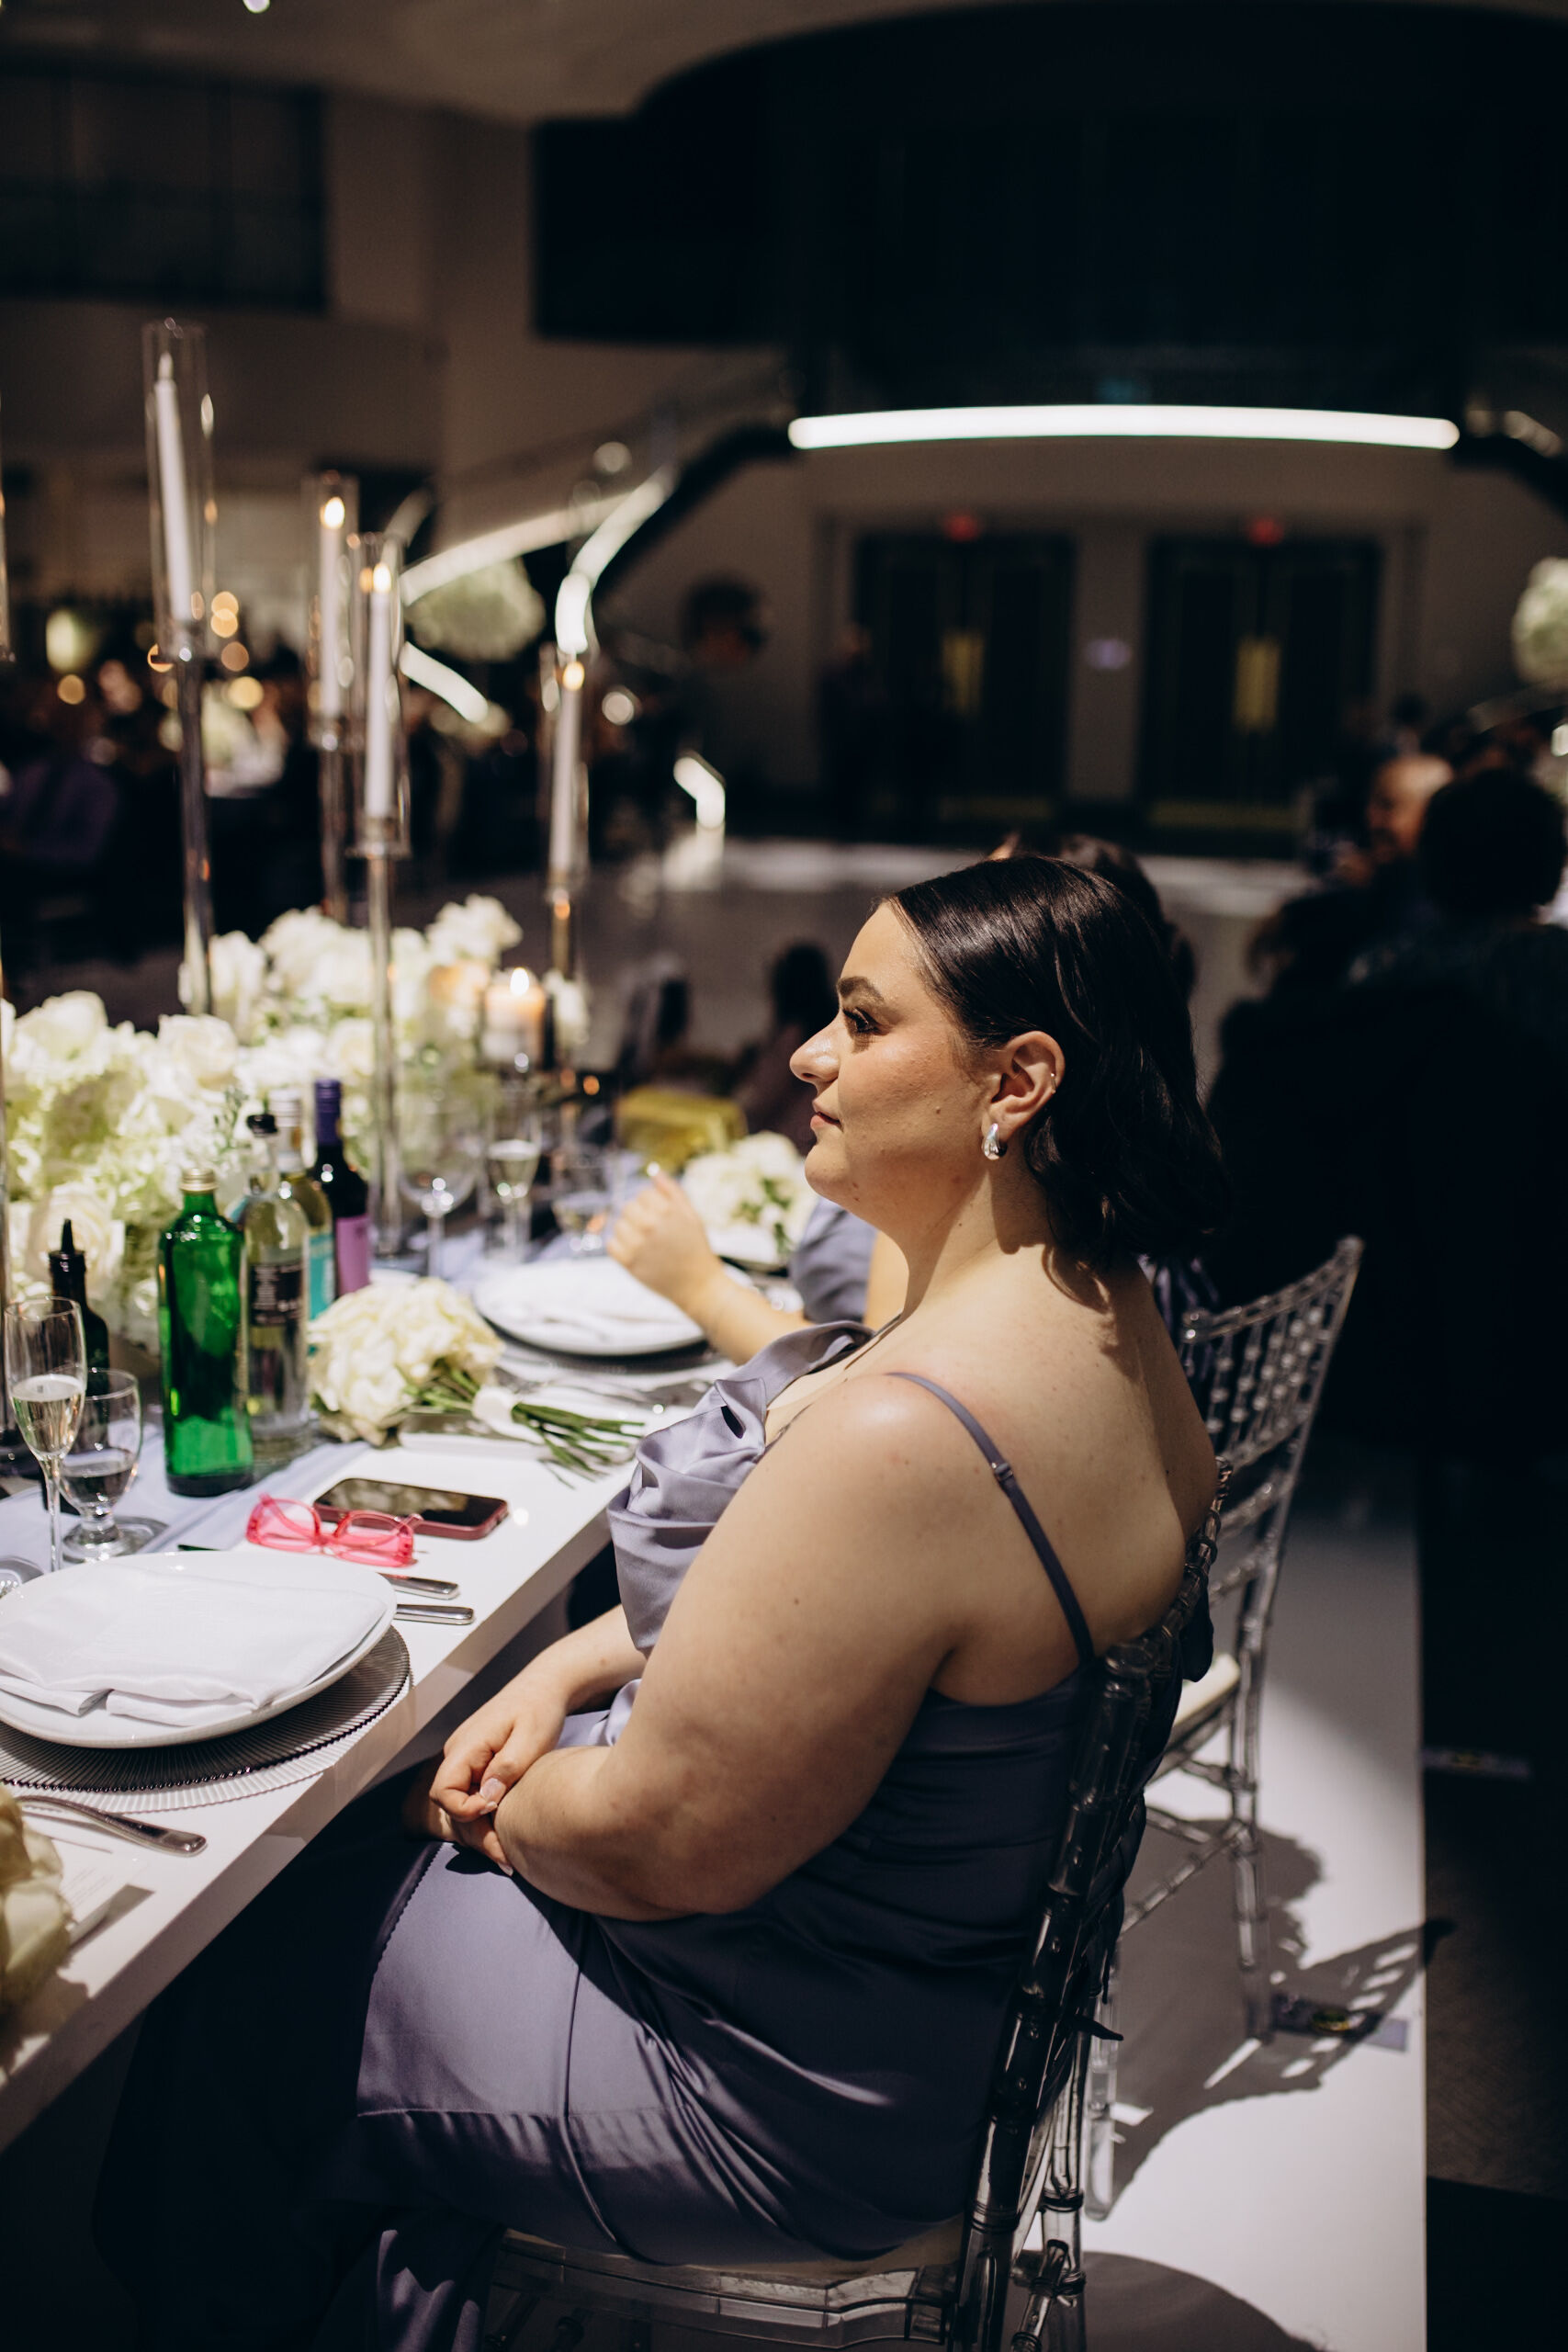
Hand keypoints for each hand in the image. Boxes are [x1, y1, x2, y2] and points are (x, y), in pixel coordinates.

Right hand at [418, 1670, 572, 1870]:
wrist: (546, 1687)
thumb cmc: (540, 1708)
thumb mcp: (531, 1739)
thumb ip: (506, 1768)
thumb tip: (487, 1798)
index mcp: (466, 1745)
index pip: (444, 1790)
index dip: (463, 1809)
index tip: (493, 1810)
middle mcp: (460, 1754)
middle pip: (452, 1805)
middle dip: (477, 1834)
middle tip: (506, 1859)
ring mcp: (468, 1761)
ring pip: (462, 1806)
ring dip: (482, 1832)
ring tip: (508, 1857)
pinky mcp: (480, 1766)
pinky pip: (473, 1798)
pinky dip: (487, 1819)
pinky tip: (506, 1838)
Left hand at [607, 1172, 721, 1316]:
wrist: (698, 1285)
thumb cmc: (695, 1248)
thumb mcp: (691, 1215)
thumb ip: (672, 1191)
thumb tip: (653, 1171)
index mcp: (666, 1210)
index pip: (642, 1194)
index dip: (652, 1205)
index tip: (662, 1219)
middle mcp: (650, 1225)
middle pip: (628, 1207)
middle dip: (638, 1216)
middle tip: (653, 1232)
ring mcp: (637, 1244)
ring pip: (618, 1225)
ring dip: (628, 1231)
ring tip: (646, 1243)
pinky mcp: (629, 1263)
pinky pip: (611, 1244)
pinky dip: (619, 1246)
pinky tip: (635, 1251)